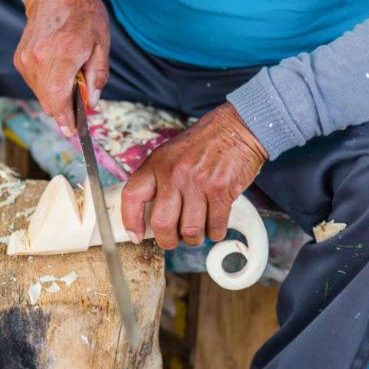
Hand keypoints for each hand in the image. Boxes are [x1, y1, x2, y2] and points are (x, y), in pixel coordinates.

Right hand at [17, 0, 109, 133]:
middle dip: (63, 112)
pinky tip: (58, 73)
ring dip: (56, 97)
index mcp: (63, 53)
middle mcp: (40, 58)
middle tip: (76, 116)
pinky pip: (35, 83)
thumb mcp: (101, 43)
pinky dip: (47, 86)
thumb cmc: (82, 13)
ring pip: (41, 94)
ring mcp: (27, 59)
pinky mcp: (20, 58)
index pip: (58, 97)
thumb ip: (97, 76)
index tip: (72, 131)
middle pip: (48, 100)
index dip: (65, 118)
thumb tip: (91, 103)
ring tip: (70, 83)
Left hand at [122, 103, 267, 248]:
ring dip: (194, 239)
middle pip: (162, 223)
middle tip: (173, 240)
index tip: (135, 235)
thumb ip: (159, 179)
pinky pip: (215, 226)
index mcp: (157, 163)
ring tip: (197, 232)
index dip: (130, 221)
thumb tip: (151, 216)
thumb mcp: (172, 153)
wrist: (237, 127)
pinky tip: (214, 225)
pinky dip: (215, 233)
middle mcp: (174, 173)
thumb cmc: (204, 143)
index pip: (132, 196)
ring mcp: (198, 182)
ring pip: (190, 230)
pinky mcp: (221, 190)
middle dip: (168, 240)